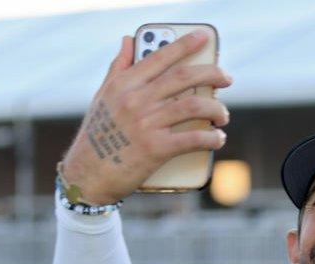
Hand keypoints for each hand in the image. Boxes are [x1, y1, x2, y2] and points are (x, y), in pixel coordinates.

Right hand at [60, 32, 232, 204]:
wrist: (88, 176)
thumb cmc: (97, 136)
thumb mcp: (102, 98)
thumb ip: (118, 68)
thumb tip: (128, 40)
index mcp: (124, 84)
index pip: (160, 56)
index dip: (185, 44)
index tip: (204, 37)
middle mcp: (136, 100)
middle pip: (184, 77)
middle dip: (212, 74)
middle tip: (226, 78)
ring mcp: (146, 124)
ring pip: (194, 105)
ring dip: (217, 109)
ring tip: (223, 115)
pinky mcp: (156, 149)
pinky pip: (194, 139)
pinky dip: (212, 138)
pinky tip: (218, 138)